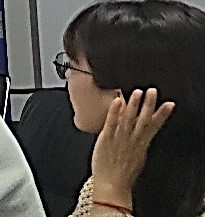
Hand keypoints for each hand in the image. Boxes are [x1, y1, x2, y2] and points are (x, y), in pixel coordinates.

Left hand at [91, 88, 174, 202]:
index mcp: (141, 145)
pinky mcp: (106, 140)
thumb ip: (140, 142)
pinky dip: (114, 113)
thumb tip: (144, 133)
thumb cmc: (123, 173)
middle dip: (149, 105)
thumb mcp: (138, 157)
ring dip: (133, 105)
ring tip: (137, 92)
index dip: (162, 114)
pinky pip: (111, 124)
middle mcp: (132, 141)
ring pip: (128, 119)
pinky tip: (117, 102)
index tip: (169, 103)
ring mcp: (119, 139)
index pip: (154, 126)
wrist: (112, 185)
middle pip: (143, 120)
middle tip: (153, 91)